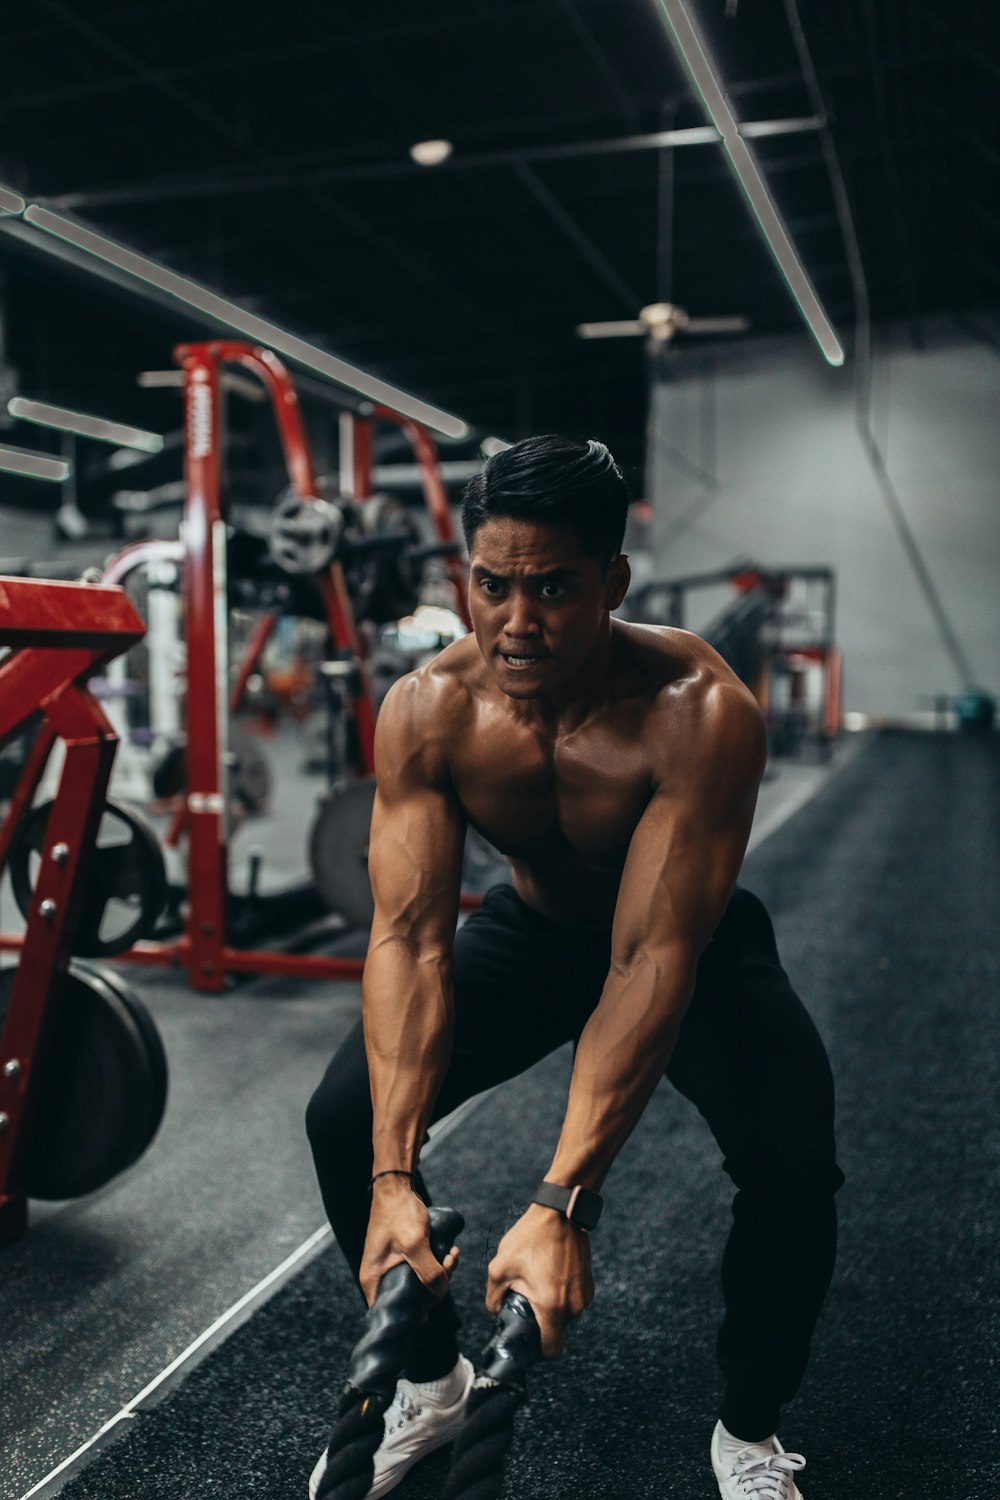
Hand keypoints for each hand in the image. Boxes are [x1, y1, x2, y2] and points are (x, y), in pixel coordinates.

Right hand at [360, 1177, 459, 1306]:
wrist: (397, 1186)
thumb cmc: (399, 1213)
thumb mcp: (415, 1243)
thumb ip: (428, 1271)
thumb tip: (441, 1291)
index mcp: (374, 1280)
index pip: (393, 1313)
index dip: (415, 1312)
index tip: (434, 1296)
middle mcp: (380, 1277)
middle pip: (412, 1299)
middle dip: (436, 1285)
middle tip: (449, 1264)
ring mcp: (391, 1267)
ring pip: (420, 1283)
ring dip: (441, 1271)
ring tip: (452, 1253)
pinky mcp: (403, 1257)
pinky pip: (422, 1270)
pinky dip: (437, 1263)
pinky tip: (449, 1252)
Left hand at [486, 1203, 593, 1356]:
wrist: (560, 1212)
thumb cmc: (530, 1238)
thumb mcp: (500, 1267)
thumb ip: (493, 1298)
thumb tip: (495, 1312)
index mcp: (552, 1307)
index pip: (551, 1351)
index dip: (537, 1351)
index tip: (526, 1338)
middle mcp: (574, 1306)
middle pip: (557, 1332)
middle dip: (541, 1323)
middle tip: (525, 1301)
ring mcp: (585, 1295)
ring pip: (566, 1316)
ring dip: (552, 1308)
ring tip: (537, 1283)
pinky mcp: (589, 1283)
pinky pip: (573, 1301)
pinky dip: (562, 1296)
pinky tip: (549, 1276)